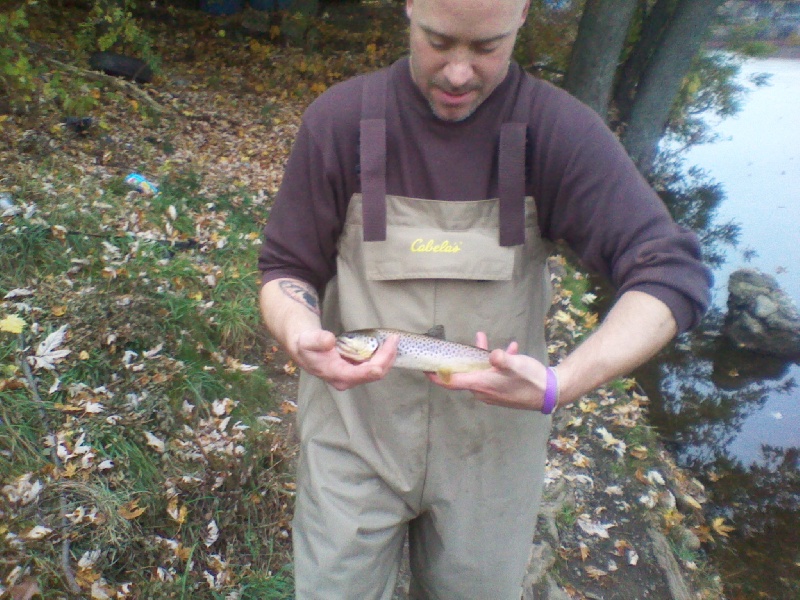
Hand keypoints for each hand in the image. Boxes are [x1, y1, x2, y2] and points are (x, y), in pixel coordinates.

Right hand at [292, 329, 398, 390]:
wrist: (303, 349)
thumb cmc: (306, 345)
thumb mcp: (308, 340)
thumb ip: (318, 340)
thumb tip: (329, 341)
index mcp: (336, 374)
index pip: (362, 374)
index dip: (379, 362)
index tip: (389, 347)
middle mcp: (346, 380)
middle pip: (374, 373)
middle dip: (387, 357)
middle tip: (394, 339)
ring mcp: (352, 377)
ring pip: (376, 371)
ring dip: (387, 358)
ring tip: (393, 341)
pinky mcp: (355, 371)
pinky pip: (373, 367)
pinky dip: (382, 358)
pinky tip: (387, 346)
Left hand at [427, 332, 549, 410]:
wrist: (552, 393)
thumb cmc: (532, 380)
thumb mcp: (516, 365)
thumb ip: (501, 358)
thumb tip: (491, 354)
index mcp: (481, 384)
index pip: (451, 382)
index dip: (436, 375)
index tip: (425, 368)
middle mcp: (484, 391)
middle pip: (464, 374)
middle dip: (461, 358)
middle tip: (458, 344)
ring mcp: (493, 392)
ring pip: (479, 372)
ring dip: (480, 357)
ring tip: (484, 341)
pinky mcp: (503, 390)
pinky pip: (493, 375)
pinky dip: (496, 363)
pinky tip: (510, 350)